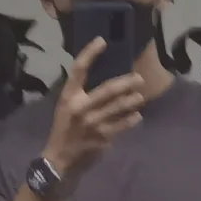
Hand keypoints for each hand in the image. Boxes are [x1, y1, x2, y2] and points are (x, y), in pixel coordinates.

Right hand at [45, 38, 145, 180]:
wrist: (60, 159)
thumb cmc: (65, 129)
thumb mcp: (67, 107)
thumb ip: (82, 94)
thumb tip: (108, 77)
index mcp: (68, 96)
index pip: (78, 70)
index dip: (90, 53)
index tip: (102, 41)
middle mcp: (79, 107)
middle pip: (106, 89)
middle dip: (125, 82)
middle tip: (138, 78)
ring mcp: (92, 123)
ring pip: (118, 107)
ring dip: (131, 100)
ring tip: (140, 96)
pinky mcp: (101, 137)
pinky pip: (121, 125)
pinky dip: (131, 120)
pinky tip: (137, 116)